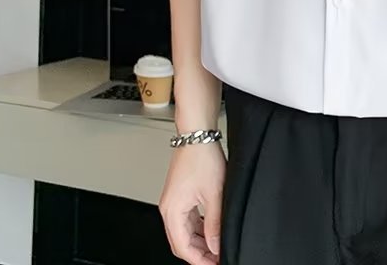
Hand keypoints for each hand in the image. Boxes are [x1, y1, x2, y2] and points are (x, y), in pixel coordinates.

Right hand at [159, 141, 226, 264]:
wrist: (197, 135)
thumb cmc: (202, 157)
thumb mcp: (214, 193)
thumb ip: (214, 223)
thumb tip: (216, 245)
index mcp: (172, 211)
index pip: (183, 248)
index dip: (200, 260)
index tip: (215, 263)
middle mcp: (169, 209)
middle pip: (181, 243)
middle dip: (199, 254)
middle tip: (218, 258)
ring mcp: (173, 203)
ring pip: (185, 233)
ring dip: (200, 242)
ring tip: (217, 247)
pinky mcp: (180, 196)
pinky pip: (187, 221)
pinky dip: (199, 229)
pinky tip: (212, 231)